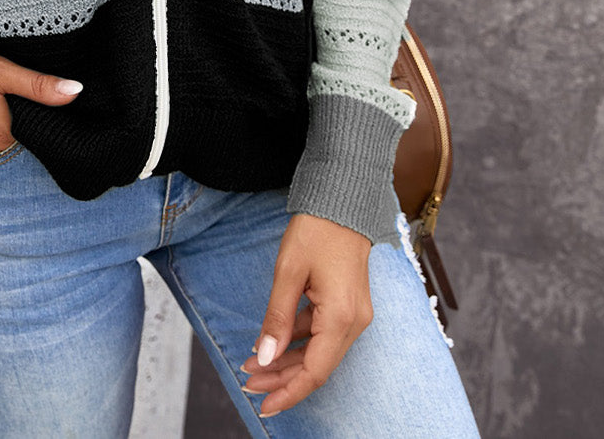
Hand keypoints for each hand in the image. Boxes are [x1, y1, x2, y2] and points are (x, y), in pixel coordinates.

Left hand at [240, 213, 373, 417]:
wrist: (343, 199)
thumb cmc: (317, 229)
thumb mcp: (288, 272)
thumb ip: (277, 318)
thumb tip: (266, 358)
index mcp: (342, 317)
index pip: (315, 371)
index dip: (289, 392)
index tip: (264, 404)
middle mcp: (355, 321)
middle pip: (317, 365)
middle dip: (282, 378)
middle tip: (248, 382)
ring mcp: (354, 313)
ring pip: (319, 351)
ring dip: (288, 360)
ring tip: (253, 365)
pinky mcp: (349, 304)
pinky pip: (323, 332)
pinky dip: (299, 340)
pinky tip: (273, 341)